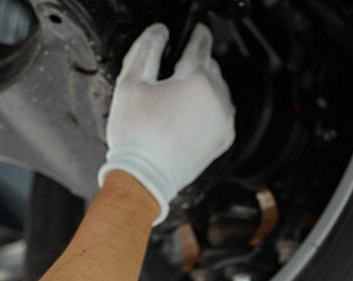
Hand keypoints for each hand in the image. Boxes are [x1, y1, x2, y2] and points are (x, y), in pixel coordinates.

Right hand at [98, 23, 235, 224]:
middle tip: (175, 72)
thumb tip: (158, 32)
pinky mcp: (223, 139)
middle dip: (195, 66)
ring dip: (203, 88)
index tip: (196, 30)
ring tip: (179, 99)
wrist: (143, 178)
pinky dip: (208, 110)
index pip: (200, 45)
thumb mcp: (129, 85)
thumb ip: (145, 50)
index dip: (196, 34)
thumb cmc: (135, 136)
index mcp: (195, 80)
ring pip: (218, 90)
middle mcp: (216, 98)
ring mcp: (223, 120)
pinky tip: (187, 117)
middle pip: (210, 67)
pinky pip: (221, 114)